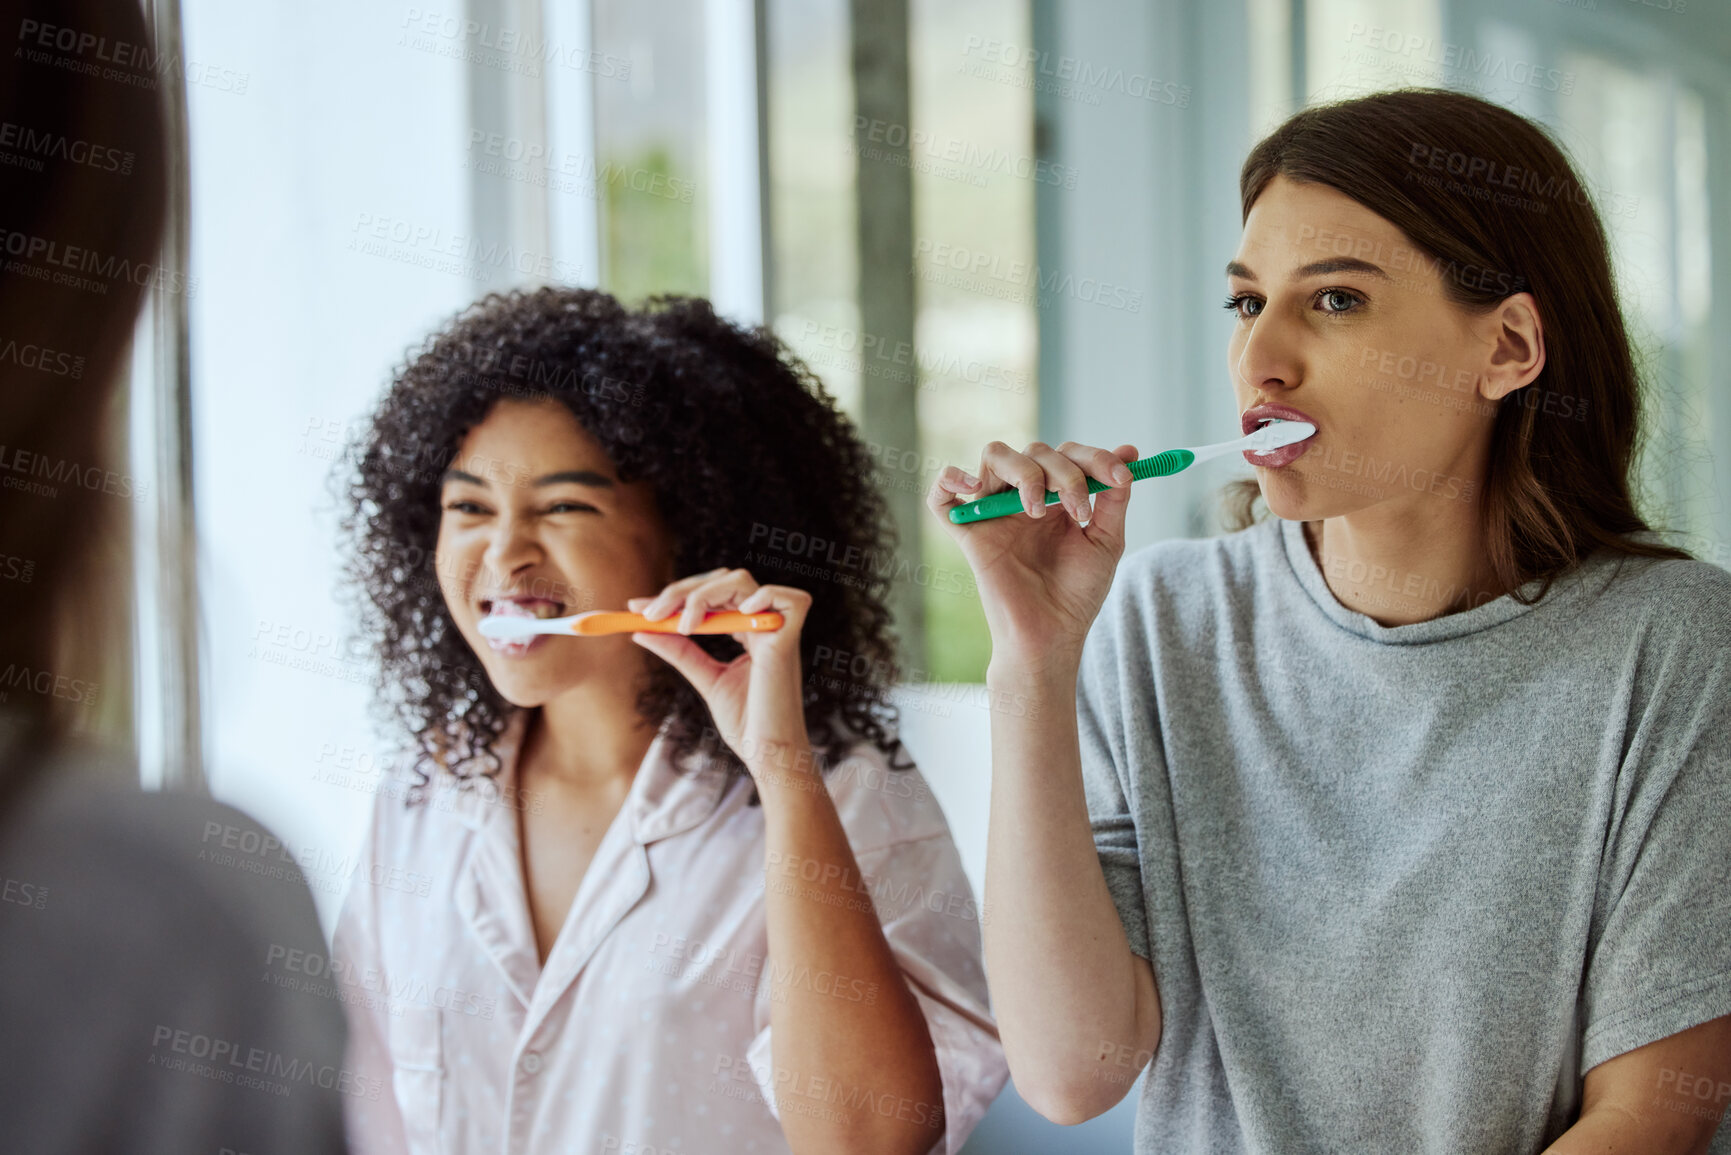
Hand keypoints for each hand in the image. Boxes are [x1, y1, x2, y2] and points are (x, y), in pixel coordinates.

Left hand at [626, 568, 813, 782]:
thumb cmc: (746, 723)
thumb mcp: (705, 679)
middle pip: (723, 580)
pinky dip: (762, 596)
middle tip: (650, 613)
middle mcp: (764, 625)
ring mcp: (778, 631)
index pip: (712, 594)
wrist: (767, 755)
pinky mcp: (789, 643)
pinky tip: (737, 612)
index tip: (636, 606)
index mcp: (749, 631)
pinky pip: (789, 599)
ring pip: (741, 581)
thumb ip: (679, 652)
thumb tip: (641, 631)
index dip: (674, 595)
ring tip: (683, 623)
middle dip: (680, 591)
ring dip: (702, 594)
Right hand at [927, 440, 1136, 668]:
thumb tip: (1128, 452)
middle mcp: (1022, 498)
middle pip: (1034, 451)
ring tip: (1040, 510)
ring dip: (1025, 473)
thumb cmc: (1078, 593)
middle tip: (1078, 510)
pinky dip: (948, 479)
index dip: (1094, 457)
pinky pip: (941, 498)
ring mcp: (993, 513)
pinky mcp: (968, 534)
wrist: (1053, 634)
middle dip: (1065, 473)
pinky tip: (973, 486)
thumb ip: (1114, 498)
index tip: (1121, 476)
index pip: (1067, 454)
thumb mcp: (1106, 540)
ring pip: (995, 456)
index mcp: (1055, 497)